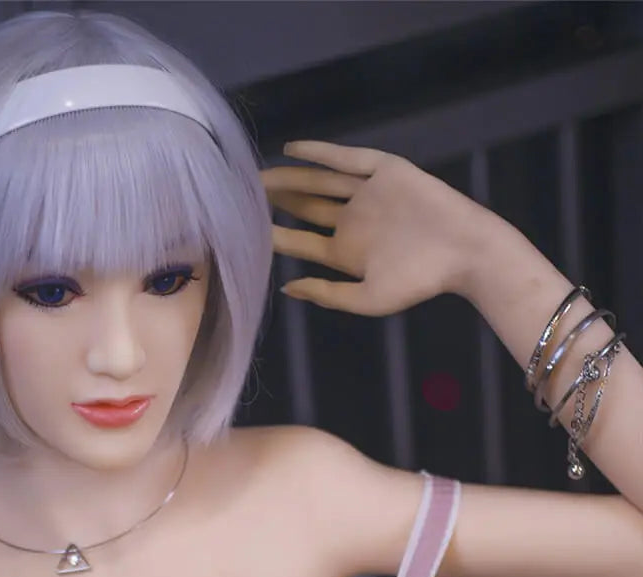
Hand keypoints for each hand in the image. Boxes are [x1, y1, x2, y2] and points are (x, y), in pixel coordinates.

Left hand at [260, 140, 494, 313]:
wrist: (464, 250)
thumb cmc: (419, 280)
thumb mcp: (366, 298)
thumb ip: (326, 293)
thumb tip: (286, 287)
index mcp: (346, 253)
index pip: (301, 243)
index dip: (272, 237)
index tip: (242, 233)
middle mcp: (353, 221)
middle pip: (305, 209)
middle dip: (275, 204)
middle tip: (241, 197)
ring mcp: (367, 195)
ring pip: (320, 183)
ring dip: (291, 178)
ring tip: (259, 176)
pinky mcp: (384, 171)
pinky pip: (346, 159)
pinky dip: (320, 153)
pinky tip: (291, 150)